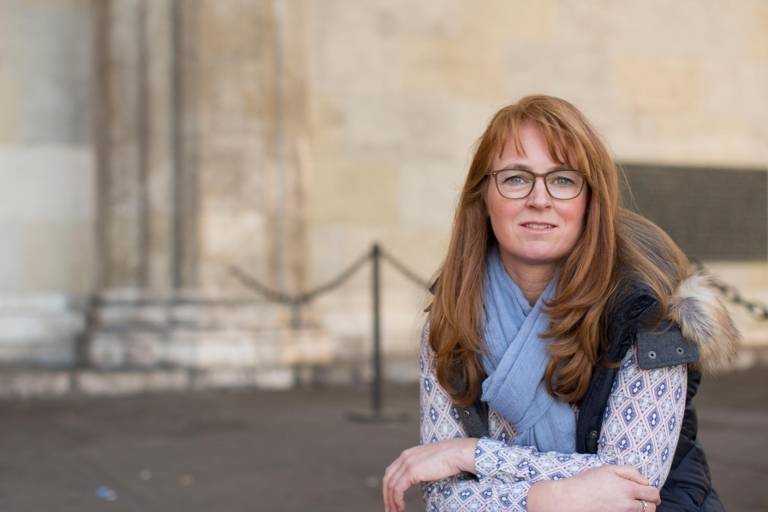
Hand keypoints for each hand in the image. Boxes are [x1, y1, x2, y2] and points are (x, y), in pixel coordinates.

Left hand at [382, 438, 477, 511]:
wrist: (456, 453)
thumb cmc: (448, 458)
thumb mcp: (428, 461)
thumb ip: (419, 468)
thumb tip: (417, 479)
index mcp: (407, 454)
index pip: (391, 472)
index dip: (389, 487)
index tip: (391, 499)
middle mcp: (404, 457)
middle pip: (387, 479)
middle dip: (386, 496)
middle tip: (390, 509)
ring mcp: (407, 463)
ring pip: (391, 485)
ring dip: (391, 501)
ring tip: (395, 511)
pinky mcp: (412, 471)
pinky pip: (398, 488)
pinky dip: (397, 499)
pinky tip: (401, 506)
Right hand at [528, 465, 660, 511]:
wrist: (570, 500)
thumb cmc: (586, 482)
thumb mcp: (607, 469)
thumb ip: (630, 472)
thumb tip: (645, 481)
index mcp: (628, 489)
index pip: (653, 493)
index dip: (652, 492)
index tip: (646, 490)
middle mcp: (629, 505)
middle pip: (652, 507)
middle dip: (649, 502)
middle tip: (640, 498)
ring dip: (640, 509)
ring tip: (628, 503)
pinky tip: (620, 507)